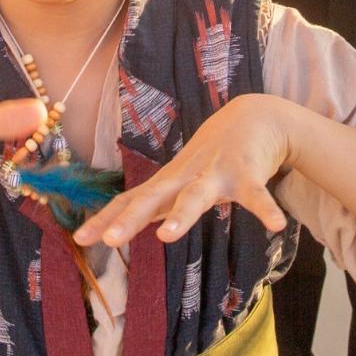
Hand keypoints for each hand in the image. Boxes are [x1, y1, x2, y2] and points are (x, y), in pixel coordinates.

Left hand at [74, 93, 291, 247]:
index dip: (105, 219)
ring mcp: (215, 173)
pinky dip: (265, 209)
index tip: (79, 239)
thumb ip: (153, 204)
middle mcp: (185, 177)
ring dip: (181, 215)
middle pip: (152, 199)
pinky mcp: (247, 173)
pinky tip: (275, 225)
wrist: (254, 116)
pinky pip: (256, 195)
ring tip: (167, 237)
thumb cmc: (211, 155)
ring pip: (195, 196)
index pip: (129, 201)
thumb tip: (116, 224)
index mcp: (168, 183)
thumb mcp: (179, 180)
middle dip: (130, 219)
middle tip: (109, 239)